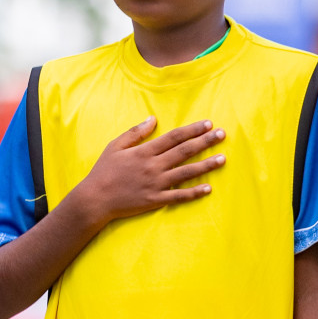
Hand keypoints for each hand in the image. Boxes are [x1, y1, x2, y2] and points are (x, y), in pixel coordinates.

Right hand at [70, 117, 225, 227]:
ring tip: (223, 159)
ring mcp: (155, 184)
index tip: (208, 124)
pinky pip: (178, 196)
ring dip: (206, 165)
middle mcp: (153, 166)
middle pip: (184, 151)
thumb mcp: (114, 146)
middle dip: (205, 142)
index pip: (173, 137)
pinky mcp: (155, 200)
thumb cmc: (103, 171)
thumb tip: (153, 119)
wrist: (94, 199)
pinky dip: (194, 193)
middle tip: (222, 134)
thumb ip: (135, 133)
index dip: (192, 129)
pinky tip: (208, 188)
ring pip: (186, 173)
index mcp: (144, 151)